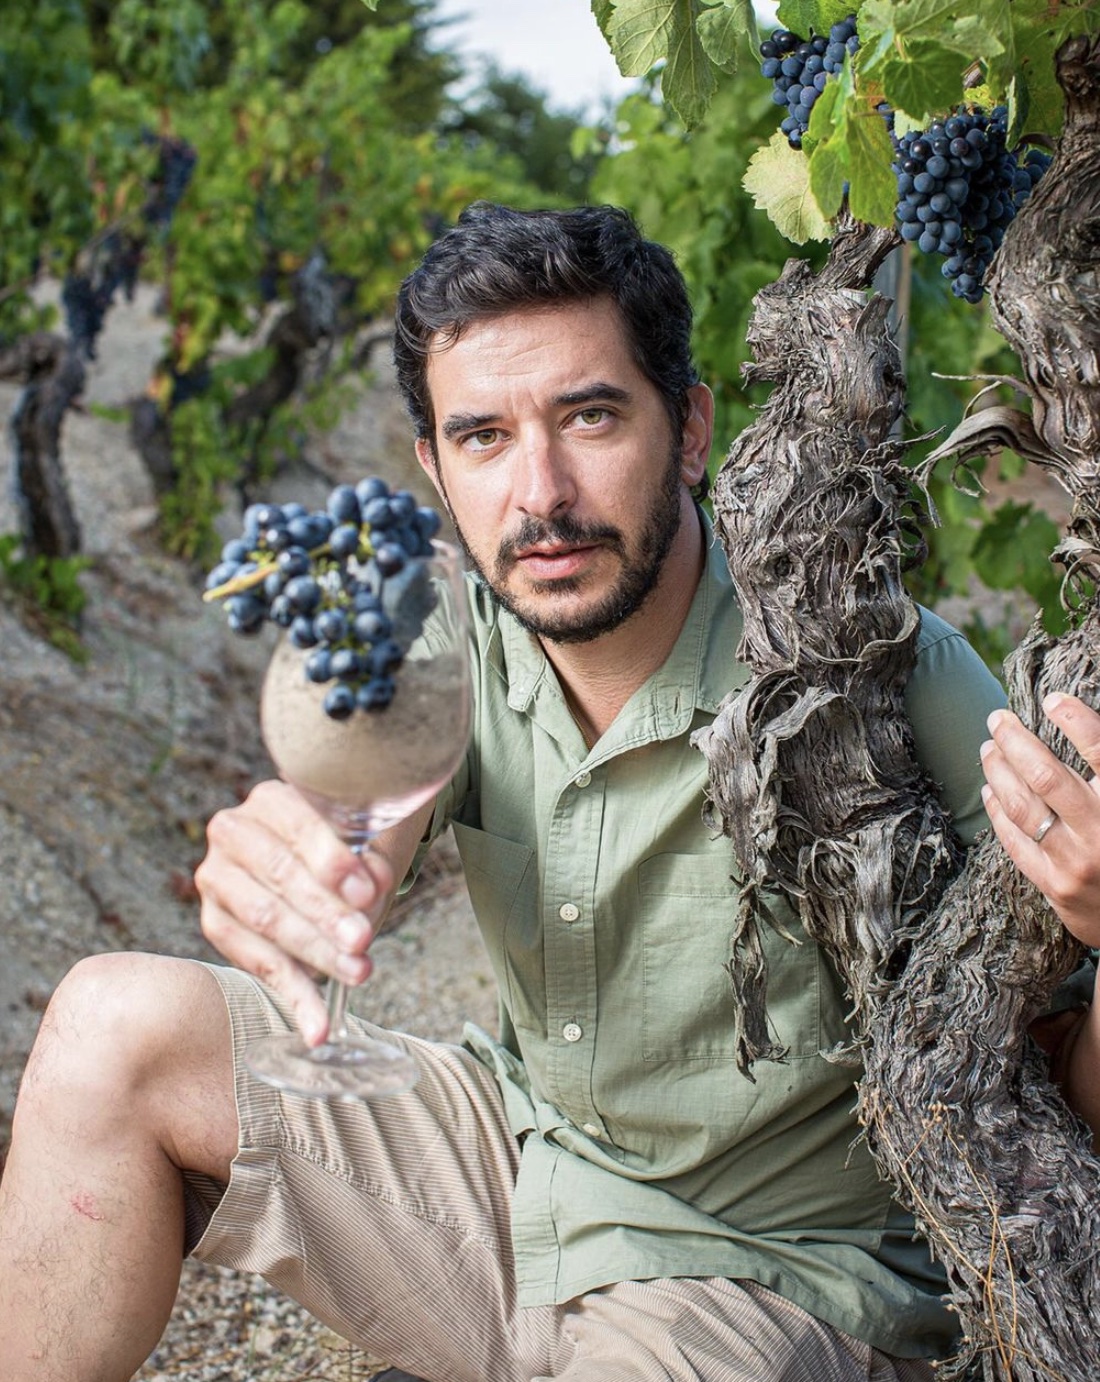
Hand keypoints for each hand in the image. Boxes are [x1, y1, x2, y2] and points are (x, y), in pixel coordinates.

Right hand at [195, 779, 388, 1042]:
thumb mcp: (362, 849)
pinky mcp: (214, 922)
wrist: (306, 864)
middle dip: (325, 913)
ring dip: (315, 953)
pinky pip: (255, 962)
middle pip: (281, 876)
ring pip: (266, 920)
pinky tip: (319, 1026)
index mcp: (271, 798)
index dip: (333, 861)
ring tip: (358, 974)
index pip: (300, 827)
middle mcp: (233, 831)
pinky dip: (293, 995)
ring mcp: (216, 877)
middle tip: (363, 941)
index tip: (366, 893)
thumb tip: (371, 889)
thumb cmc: (341, 853)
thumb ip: (369, 865)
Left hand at [980, 693, 1099, 948]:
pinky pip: (1015, 841)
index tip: (1053, 700)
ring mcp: (1075, 862)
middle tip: (997, 719)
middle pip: (1046, 777)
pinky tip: (990, 790)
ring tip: (988, 748)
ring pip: (1023, 807)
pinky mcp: (1054, 885)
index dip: (1076, 721)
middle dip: (1015, 741)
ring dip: (999, 771)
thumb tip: (1077, 721)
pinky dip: (998, 811)